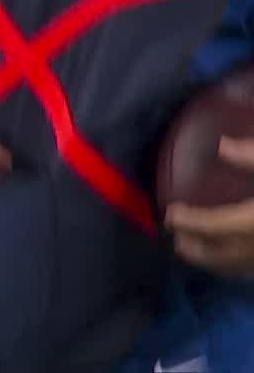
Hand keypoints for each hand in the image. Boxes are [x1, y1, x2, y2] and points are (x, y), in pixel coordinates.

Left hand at [167, 136, 253, 273]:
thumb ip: (252, 156)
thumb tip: (222, 145)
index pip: (215, 225)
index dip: (189, 222)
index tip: (170, 212)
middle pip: (221, 254)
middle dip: (195, 248)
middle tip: (175, 237)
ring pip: (236, 268)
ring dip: (212, 261)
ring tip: (191, 249)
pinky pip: (250, 271)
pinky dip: (234, 268)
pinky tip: (227, 257)